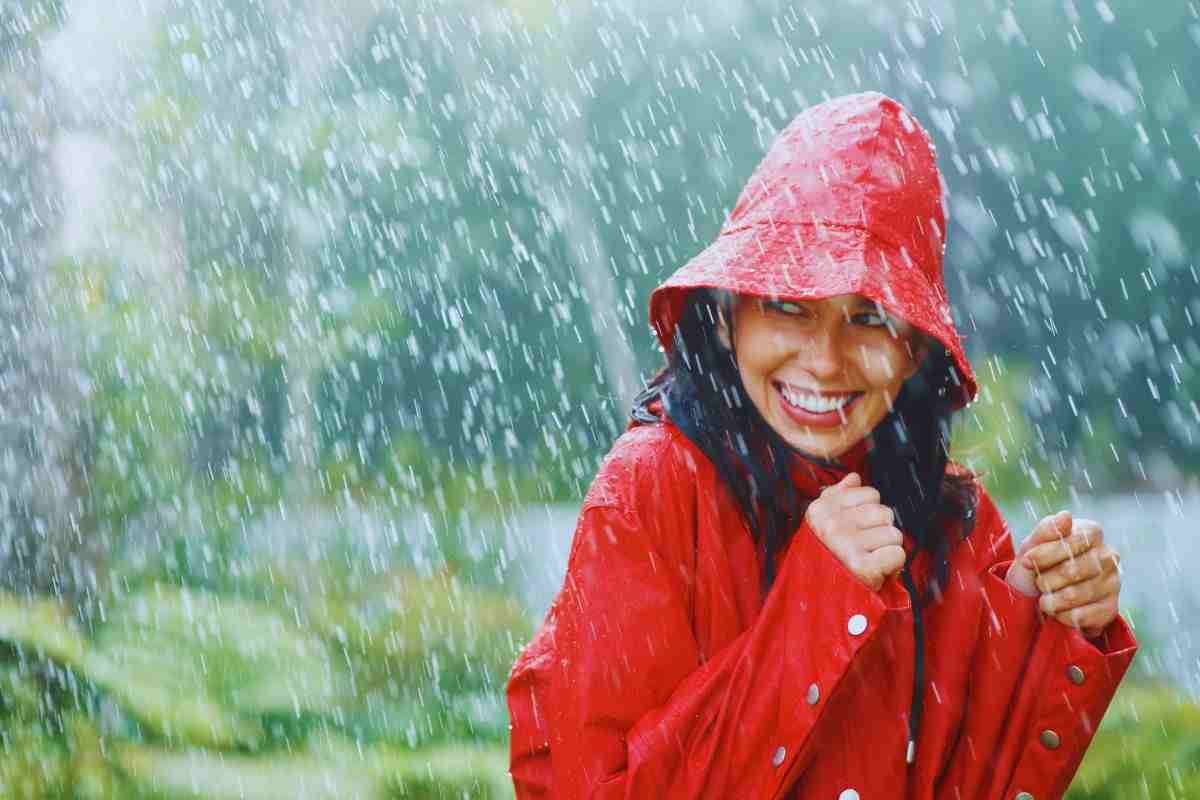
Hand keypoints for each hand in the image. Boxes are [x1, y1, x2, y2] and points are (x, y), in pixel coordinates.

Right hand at [804, 472, 904, 591]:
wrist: (816, 599)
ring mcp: (846, 545)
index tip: (855, 532)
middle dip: (881, 532)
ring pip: (894, 534)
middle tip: (866, 551)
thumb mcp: (822, 525)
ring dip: (888, 550)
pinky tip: (877, 573)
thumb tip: (854, 477)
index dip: (869, 514)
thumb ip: (837, 498)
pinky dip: (893, 567)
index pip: (870, 494)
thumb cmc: (825, 559)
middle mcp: (831, 525)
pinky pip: (898, 554)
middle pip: (885, 513)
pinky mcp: (863, 567)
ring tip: (871, 562)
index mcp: (821, 510)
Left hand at [1006, 510, 1122, 638]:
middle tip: (1037, 583)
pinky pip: (1084, 615)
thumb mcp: (1032, 545)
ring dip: (1051, 600)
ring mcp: (1113, 582)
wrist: (1036, 597)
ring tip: (1044, 599)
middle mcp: (1108, 555)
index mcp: (1091, 532)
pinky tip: (1057, 611)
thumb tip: (1066, 516)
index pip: (1076, 540)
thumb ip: (1046, 530)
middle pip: (1075, 569)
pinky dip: (1062, 615)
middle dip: (1046, 580)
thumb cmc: (1035, 565)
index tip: (1026, 562)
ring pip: (1078, 594)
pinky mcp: (1111, 608)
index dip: (1047, 553)